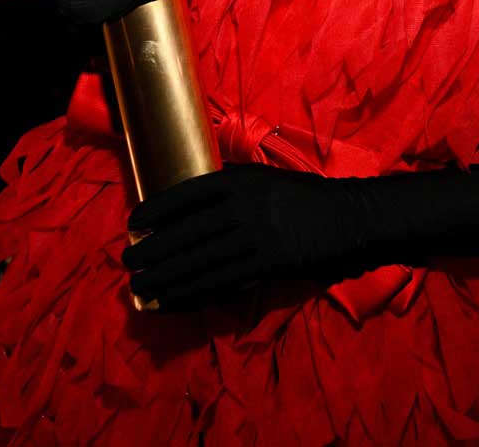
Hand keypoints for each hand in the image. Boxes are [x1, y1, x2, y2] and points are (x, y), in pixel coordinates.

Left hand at [123, 165, 370, 309]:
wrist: (351, 218)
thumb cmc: (309, 197)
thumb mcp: (268, 178)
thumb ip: (235, 185)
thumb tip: (197, 196)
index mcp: (243, 182)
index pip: (189, 194)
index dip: (158, 208)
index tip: (134, 221)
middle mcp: (245, 207)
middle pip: (188, 232)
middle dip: (154, 248)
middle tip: (127, 260)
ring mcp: (257, 237)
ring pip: (201, 260)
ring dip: (166, 275)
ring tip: (140, 285)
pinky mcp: (269, 265)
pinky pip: (223, 282)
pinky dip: (194, 292)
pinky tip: (174, 300)